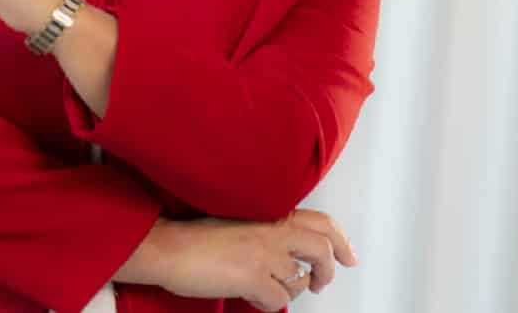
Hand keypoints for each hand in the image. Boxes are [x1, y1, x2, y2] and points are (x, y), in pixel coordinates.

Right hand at [138, 209, 356, 310]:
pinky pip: (278, 299)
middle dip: (328, 270)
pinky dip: (267, 303)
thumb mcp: (240, 222)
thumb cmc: (196, 237)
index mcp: (271, 214)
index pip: (321, 221)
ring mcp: (265, 253)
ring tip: (266, 288)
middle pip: (322, 248)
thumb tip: (290, 255)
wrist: (169, 246)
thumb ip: (268, 232)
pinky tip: (252, 296)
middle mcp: (273, 230)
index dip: (340, 240)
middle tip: (320, 283)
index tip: (348, 256)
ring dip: (287, 290)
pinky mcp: (254, 276)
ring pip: (298, 281)